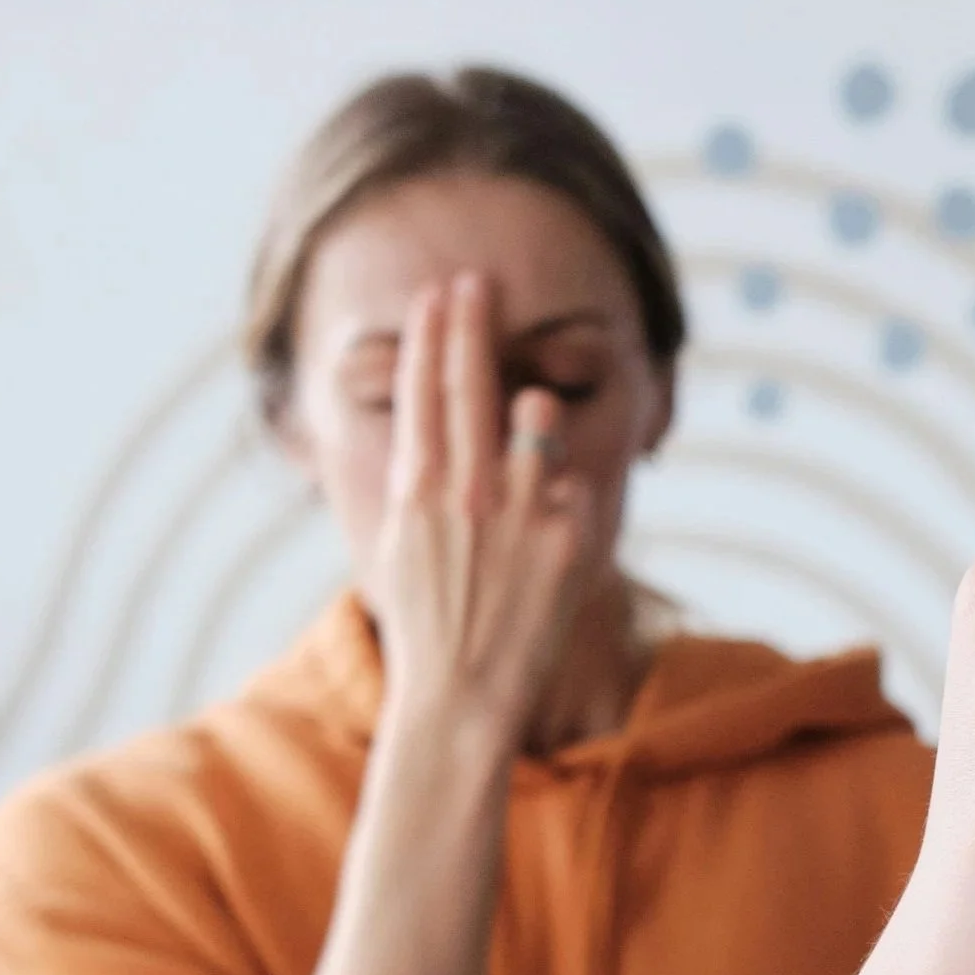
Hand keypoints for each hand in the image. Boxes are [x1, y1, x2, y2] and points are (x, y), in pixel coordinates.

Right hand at [371, 274, 595, 752]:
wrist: (459, 696)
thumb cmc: (427, 618)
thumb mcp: (400, 539)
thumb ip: (420, 479)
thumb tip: (431, 428)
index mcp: (417, 487)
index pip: (425, 389)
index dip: (435, 335)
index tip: (441, 292)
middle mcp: (466, 490)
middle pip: (471, 383)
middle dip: (473, 323)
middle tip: (477, 279)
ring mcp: (518, 513)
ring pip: (536, 420)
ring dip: (532, 408)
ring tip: (527, 409)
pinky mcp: (567, 542)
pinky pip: (573, 487)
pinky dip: (563, 494)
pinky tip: (546, 525)